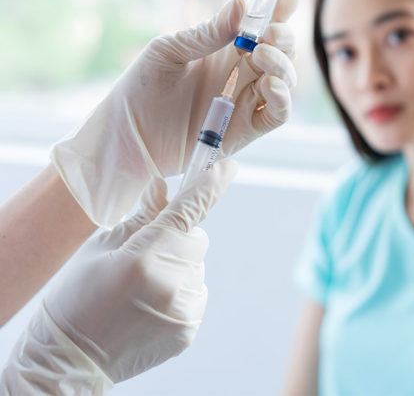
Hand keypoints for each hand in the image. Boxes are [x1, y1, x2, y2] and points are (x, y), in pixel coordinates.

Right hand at [0, 161, 236, 393]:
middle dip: (178, 237)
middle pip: (196, 237)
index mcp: (144, 256)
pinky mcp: (189, 328)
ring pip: (197, 265)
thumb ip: (141, 218)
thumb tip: (162, 187)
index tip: (227, 167)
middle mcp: (171, 281)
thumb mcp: (100, 250)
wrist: (71, 361)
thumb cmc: (78, 298)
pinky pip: (197, 291)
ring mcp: (183, 307)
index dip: (209, 185)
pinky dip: (180, 292)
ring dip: (178, 267)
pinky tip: (150, 307)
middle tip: (145, 255)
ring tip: (140, 290)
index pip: (187, 210)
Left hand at [51, 0, 298, 227]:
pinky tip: (269, 85)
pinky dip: (282, 99)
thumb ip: (207, 33)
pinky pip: (276, 115)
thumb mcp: (170, 51)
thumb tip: (241, 4)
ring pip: (284, 81)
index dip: (278, 12)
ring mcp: (245, 102)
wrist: (128, 134)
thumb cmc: (141, 87)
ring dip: (282, 66)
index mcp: (223, 49)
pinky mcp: (245, 130)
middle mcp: (240, 74)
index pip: (260, 27)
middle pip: (280, 52)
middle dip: (283, 38)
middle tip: (269, 34)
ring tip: (261, 56)